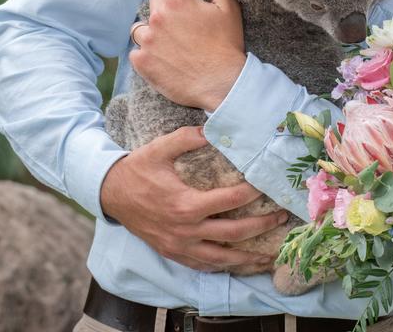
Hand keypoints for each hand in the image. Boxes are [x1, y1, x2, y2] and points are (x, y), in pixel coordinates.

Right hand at [100, 126, 287, 270]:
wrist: (110, 194)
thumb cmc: (138, 169)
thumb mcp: (160, 147)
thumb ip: (188, 136)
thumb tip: (214, 127)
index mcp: (185, 204)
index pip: (229, 201)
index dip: (251, 193)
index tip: (266, 185)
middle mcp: (185, 230)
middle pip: (233, 233)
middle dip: (261, 226)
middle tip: (281, 216)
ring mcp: (179, 246)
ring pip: (221, 258)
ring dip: (247, 257)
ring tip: (269, 254)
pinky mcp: (173, 253)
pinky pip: (203, 265)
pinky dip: (224, 265)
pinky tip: (239, 262)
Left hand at [130, 0, 246, 111]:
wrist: (221, 84)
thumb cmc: (227, 45)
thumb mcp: (228, 8)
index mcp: (178, 0)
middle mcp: (158, 17)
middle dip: (166, 5)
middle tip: (182, 21)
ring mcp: (148, 40)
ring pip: (141, 26)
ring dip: (152, 29)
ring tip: (169, 41)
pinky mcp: (141, 62)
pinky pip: (136, 50)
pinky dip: (146, 52)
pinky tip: (163, 58)